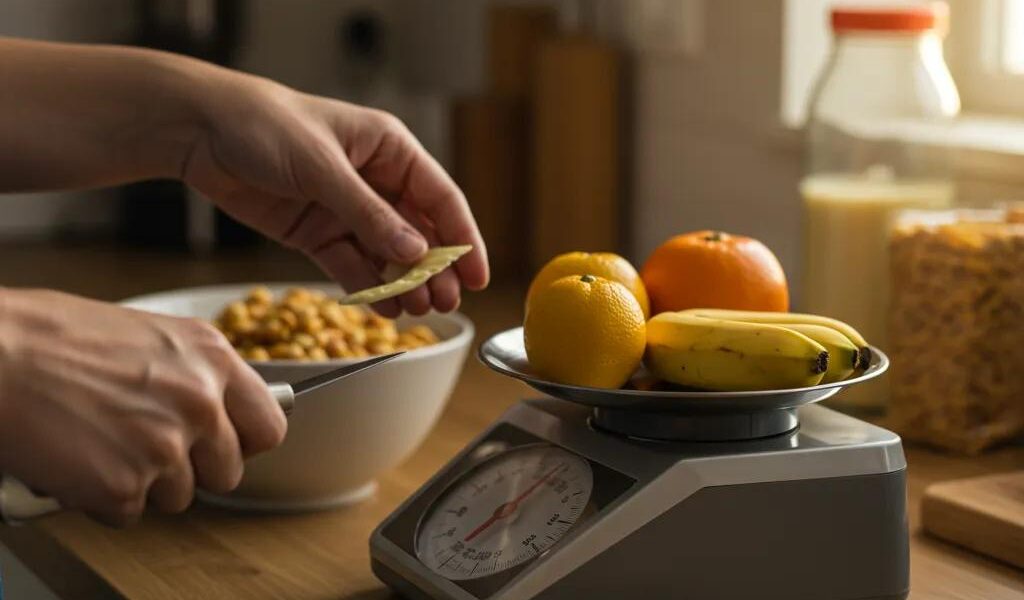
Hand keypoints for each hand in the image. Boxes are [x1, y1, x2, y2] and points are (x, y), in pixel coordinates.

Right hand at [0, 289, 286, 525]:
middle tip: (147, 449)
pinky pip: (128, 514)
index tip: (224, 444)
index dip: (243, 441)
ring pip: (180, 497)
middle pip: (228, 471)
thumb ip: (191, 374)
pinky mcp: (126, 485)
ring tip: (100, 444)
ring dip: (143, 484)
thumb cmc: (52, 338)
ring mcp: (166, 446)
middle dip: (191, 469)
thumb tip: (215, 406)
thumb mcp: (149, 337)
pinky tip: (76, 462)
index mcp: (212, 358)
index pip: (269, 425)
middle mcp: (200, 402)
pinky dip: (99, 499)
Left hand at [181, 73, 488, 316]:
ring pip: (387, 254)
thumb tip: (415, 253)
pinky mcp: (318, 232)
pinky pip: (352, 265)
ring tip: (414, 309)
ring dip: (402, 283)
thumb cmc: (265, 124)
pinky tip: (382, 306)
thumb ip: (369, 214)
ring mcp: (346, 209)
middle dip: (434, 269)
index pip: (440, 198)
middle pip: (419, 232)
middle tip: (445, 303)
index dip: (463, 238)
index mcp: (389, 149)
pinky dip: (367, 287)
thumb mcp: (322, 167)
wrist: (200, 131)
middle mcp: (375, 180)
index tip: (477, 276)